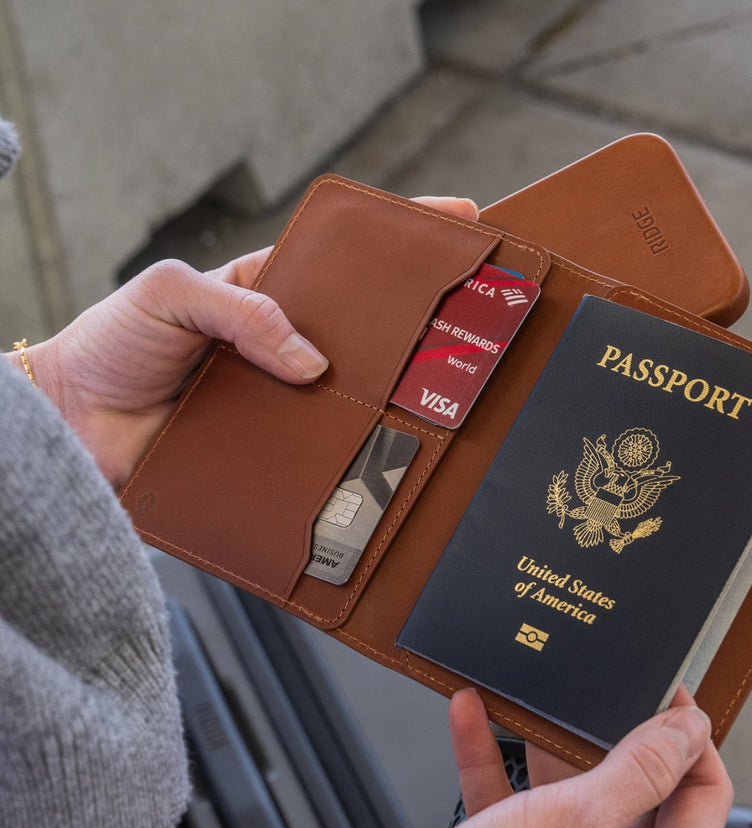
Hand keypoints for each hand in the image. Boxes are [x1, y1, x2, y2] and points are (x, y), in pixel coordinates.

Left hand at [11, 196, 478, 487]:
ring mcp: (283, 404)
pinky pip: (319, 459)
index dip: (399, 241)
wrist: (72, 425)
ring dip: (389, 404)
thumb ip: (241, 312)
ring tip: (436, 403)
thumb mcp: (169, 294)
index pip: (343, 264)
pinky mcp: (272, 455)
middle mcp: (285, 351)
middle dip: (415, 331)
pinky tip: (379, 465)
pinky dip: (347, 463)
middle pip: (363, 337)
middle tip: (465, 328)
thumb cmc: (113, 344)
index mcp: (268, 297)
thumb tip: (311, 360)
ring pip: (352, 402)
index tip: (459, 223)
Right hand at [212, 690, 731, 827]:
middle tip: (609, 691)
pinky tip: (475, 721)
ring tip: (541, 703)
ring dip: (552, 750)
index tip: (668, 694)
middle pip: (643, 800)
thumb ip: (641, 768)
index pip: (704, 802)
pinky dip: (502, 768)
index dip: (690, 740)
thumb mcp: (576, 818)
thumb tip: (687, 731)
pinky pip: (522, 813)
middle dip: (619, 739)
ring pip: (578, 803)